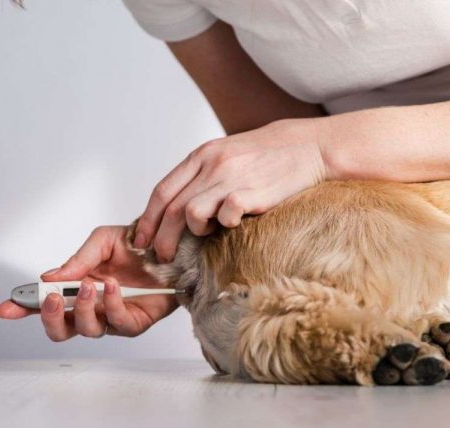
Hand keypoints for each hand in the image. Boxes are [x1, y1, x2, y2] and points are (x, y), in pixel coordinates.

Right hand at [0, 226, 177, 339]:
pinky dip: (111, 305)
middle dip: (51, 317)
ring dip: (84, 308)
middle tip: (54, 299)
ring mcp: (112, 317)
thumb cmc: (138, 245)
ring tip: (90, 286)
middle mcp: (92, 306)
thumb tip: (50, 277)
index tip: (7, 307)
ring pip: (87, 329)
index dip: (24, 308)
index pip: (45, 303)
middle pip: (61, 329)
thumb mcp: (103, 241)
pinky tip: (113, 286)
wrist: (173, 248)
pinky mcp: (135, 322)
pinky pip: (118, 323)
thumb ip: (78, 259)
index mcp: (77, 287)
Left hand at [133, 118, 328, 261]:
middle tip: (163, 257)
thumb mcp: (227, 155)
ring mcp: (231, 178)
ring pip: (190, 213)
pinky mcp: (252, 192)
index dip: (148, 219)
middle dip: (162, 238)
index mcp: (202, 156)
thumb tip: (178, 207)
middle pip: (171, 208)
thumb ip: (202, 176)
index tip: (142, 240)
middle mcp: (212, 165)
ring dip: (194, 231)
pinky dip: (224, 225)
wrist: (307, 147)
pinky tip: (234, 224)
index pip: (162, 191)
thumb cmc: (267, 156)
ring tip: (207, 234)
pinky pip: (224, 215)